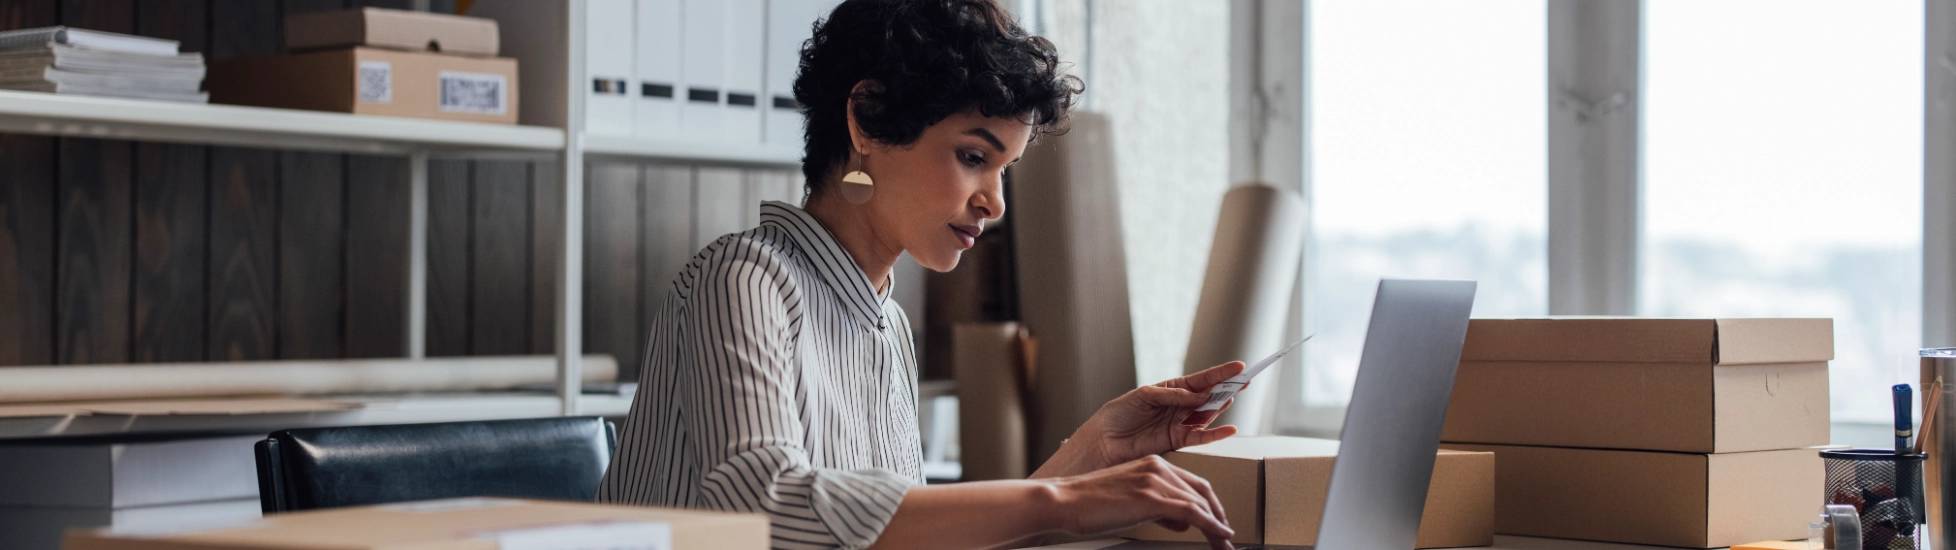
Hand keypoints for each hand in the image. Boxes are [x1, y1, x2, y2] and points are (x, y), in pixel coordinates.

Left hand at [1040, 362, 1245, 476]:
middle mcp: (1179, 406)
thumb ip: (1172, 396)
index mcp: (1171, 389)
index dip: (1220, 373)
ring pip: (1208, 414)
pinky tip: (1230, 428)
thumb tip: (1199, 396)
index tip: (1239, 367)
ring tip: (1231, 396)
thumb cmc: (1118, 414)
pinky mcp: (1177, 442)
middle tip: (1245, 381)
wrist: (1103, 441)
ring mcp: (1180, 423)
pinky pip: (1201, 437)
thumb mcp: (1143, 395)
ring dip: (1221, 406)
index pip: (1201, 379)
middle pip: (1209, 395)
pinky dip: (1216, 434)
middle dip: (1228, 387)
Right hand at [1049, 456, 1234, 549]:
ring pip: (1200, 503)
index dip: (1210, 505)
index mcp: (1153, 464)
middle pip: (1202, 491)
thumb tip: (1182, 522)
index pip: (1192, 484)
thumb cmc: (1089, 504)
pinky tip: (1219, 535)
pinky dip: (1210, 525)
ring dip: (1217, 526)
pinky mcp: (1151, 498)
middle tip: (1226, 536)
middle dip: (1218, 515)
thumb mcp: (1130, 503)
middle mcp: (1158, 467)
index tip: (1218, 522)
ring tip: (1224, 543)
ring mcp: (1155, 481)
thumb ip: (1158, 509)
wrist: (1065, 501)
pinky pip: (1192, 512)